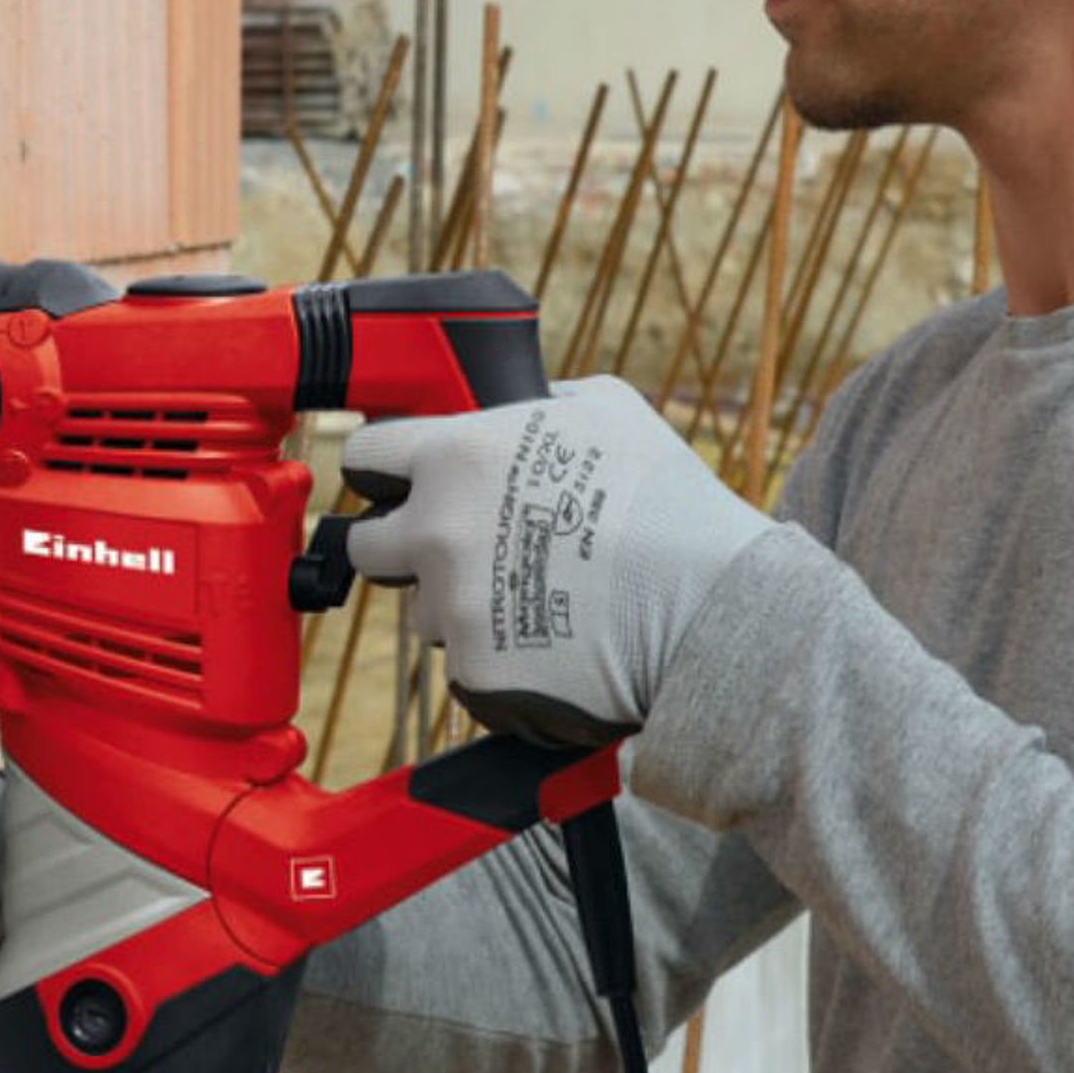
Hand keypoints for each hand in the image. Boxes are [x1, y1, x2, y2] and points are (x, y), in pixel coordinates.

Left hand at [343, 375, 773, 746]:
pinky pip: (466, 663)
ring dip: (458, 605)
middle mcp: (436, 531)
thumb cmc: (666, 501)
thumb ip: (541, 402)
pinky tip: (551, 642)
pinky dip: (497, 657)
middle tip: (461, 549)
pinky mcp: (473, 670)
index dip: (384, 470)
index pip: (365, 457)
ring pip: (423, 610)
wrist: (709, 607)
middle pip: (369, 543)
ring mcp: (450, 606)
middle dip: (404, 546)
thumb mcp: (606, 408)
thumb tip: (524, 405)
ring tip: (535, 597)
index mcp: (454, 456)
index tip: (397, 483)